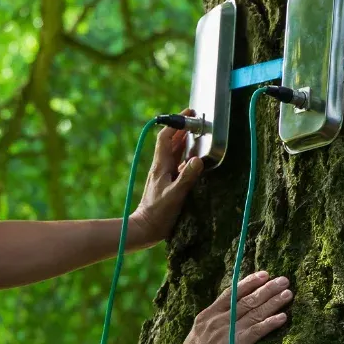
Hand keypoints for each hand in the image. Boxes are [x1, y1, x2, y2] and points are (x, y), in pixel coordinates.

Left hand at [129, 108, 204, 245]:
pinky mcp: (166, 182)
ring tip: (197, 134)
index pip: (166, 137)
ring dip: (184, 141)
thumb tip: (198, 159)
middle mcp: (161, 166)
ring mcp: (163, 174)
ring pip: (174, 152)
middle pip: (171, 141)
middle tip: (196, 121)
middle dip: (182, 129)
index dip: (176, 123)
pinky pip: (177, 164)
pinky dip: (186, 157)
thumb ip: (187, 177)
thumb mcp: (175, 195)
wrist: (145, 228)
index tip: (189, 115)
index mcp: (160, 165)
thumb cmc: (158, 213)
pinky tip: (194, 159)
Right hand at [168, 271, 291, 343]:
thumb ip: (212, 321)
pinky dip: (270, 323)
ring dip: (273, 302)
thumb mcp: (197, 332)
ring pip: (254, 313)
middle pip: (247, 300)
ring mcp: (227, 332)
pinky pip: (256, 332)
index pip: (232, 293)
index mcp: (208, 314)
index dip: (249, 282)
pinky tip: (283, 318)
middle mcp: (218, 319)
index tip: (264, 274)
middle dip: (267, 288)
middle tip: (284, 279)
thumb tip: (226, 312)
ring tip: (288, 294)